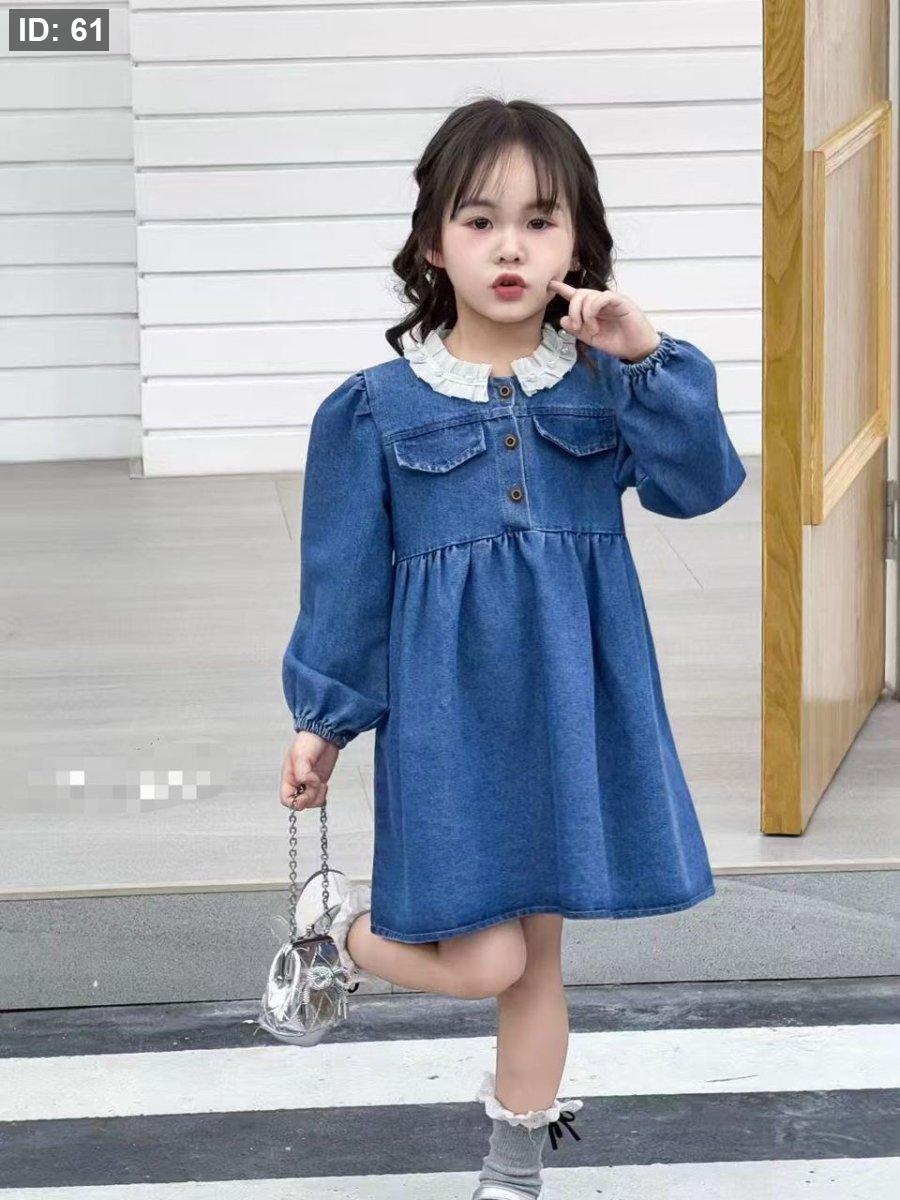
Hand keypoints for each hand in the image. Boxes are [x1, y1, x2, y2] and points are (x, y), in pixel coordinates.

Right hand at [280, 730, 338, 811]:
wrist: (325, 732)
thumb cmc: (309, 741)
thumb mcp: (302, 756)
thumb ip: (303, 774)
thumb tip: (310, 785)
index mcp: (288, 777)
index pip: (286, 799)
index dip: (295, 802)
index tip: (305, 792)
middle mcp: (297, 782)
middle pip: (300, 803)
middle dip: (310, 798)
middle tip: (317, 785)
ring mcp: (309, 782)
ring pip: (310, 802)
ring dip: (318, 797)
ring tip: (322, 784)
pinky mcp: (319, 781)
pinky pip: (319, 797)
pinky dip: (322, 796)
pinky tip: (325, 786)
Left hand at [546, 280, 660, 362]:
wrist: (636, 349)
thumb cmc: (617, 342)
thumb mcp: (591, 338)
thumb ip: (576, 330)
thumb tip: (563, 319)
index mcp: (593, 309)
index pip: (576, 295)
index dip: (563, 289)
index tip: (550, 284)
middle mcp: (600, 302)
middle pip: (579, 294)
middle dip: (573, 309)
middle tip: (577, 326)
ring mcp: (610, 300)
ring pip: (588, 295)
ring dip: (583, 314)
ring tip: (591, 329)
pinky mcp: (620, 301)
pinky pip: (602, 297)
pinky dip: (593, 309)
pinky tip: (594, 323)